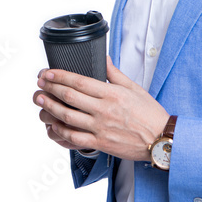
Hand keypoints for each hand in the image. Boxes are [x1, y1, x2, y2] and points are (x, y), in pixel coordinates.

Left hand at [33, 58, 168, 161]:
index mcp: (112, 94)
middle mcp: (104, 110)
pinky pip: (74, 138)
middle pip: (69, 97)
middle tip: (39, 84)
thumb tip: (103, 58)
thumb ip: (115, 73)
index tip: (47, 72)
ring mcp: (100, 128)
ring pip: (68, 117)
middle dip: (50, 89)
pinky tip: (52, 126)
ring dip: (50, 108)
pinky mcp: (100, 144)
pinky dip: (60, 132)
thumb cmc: (149, 114)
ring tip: (40, 101)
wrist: (161, 140)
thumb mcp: (134, 88)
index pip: (79, 81)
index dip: (60, 76)